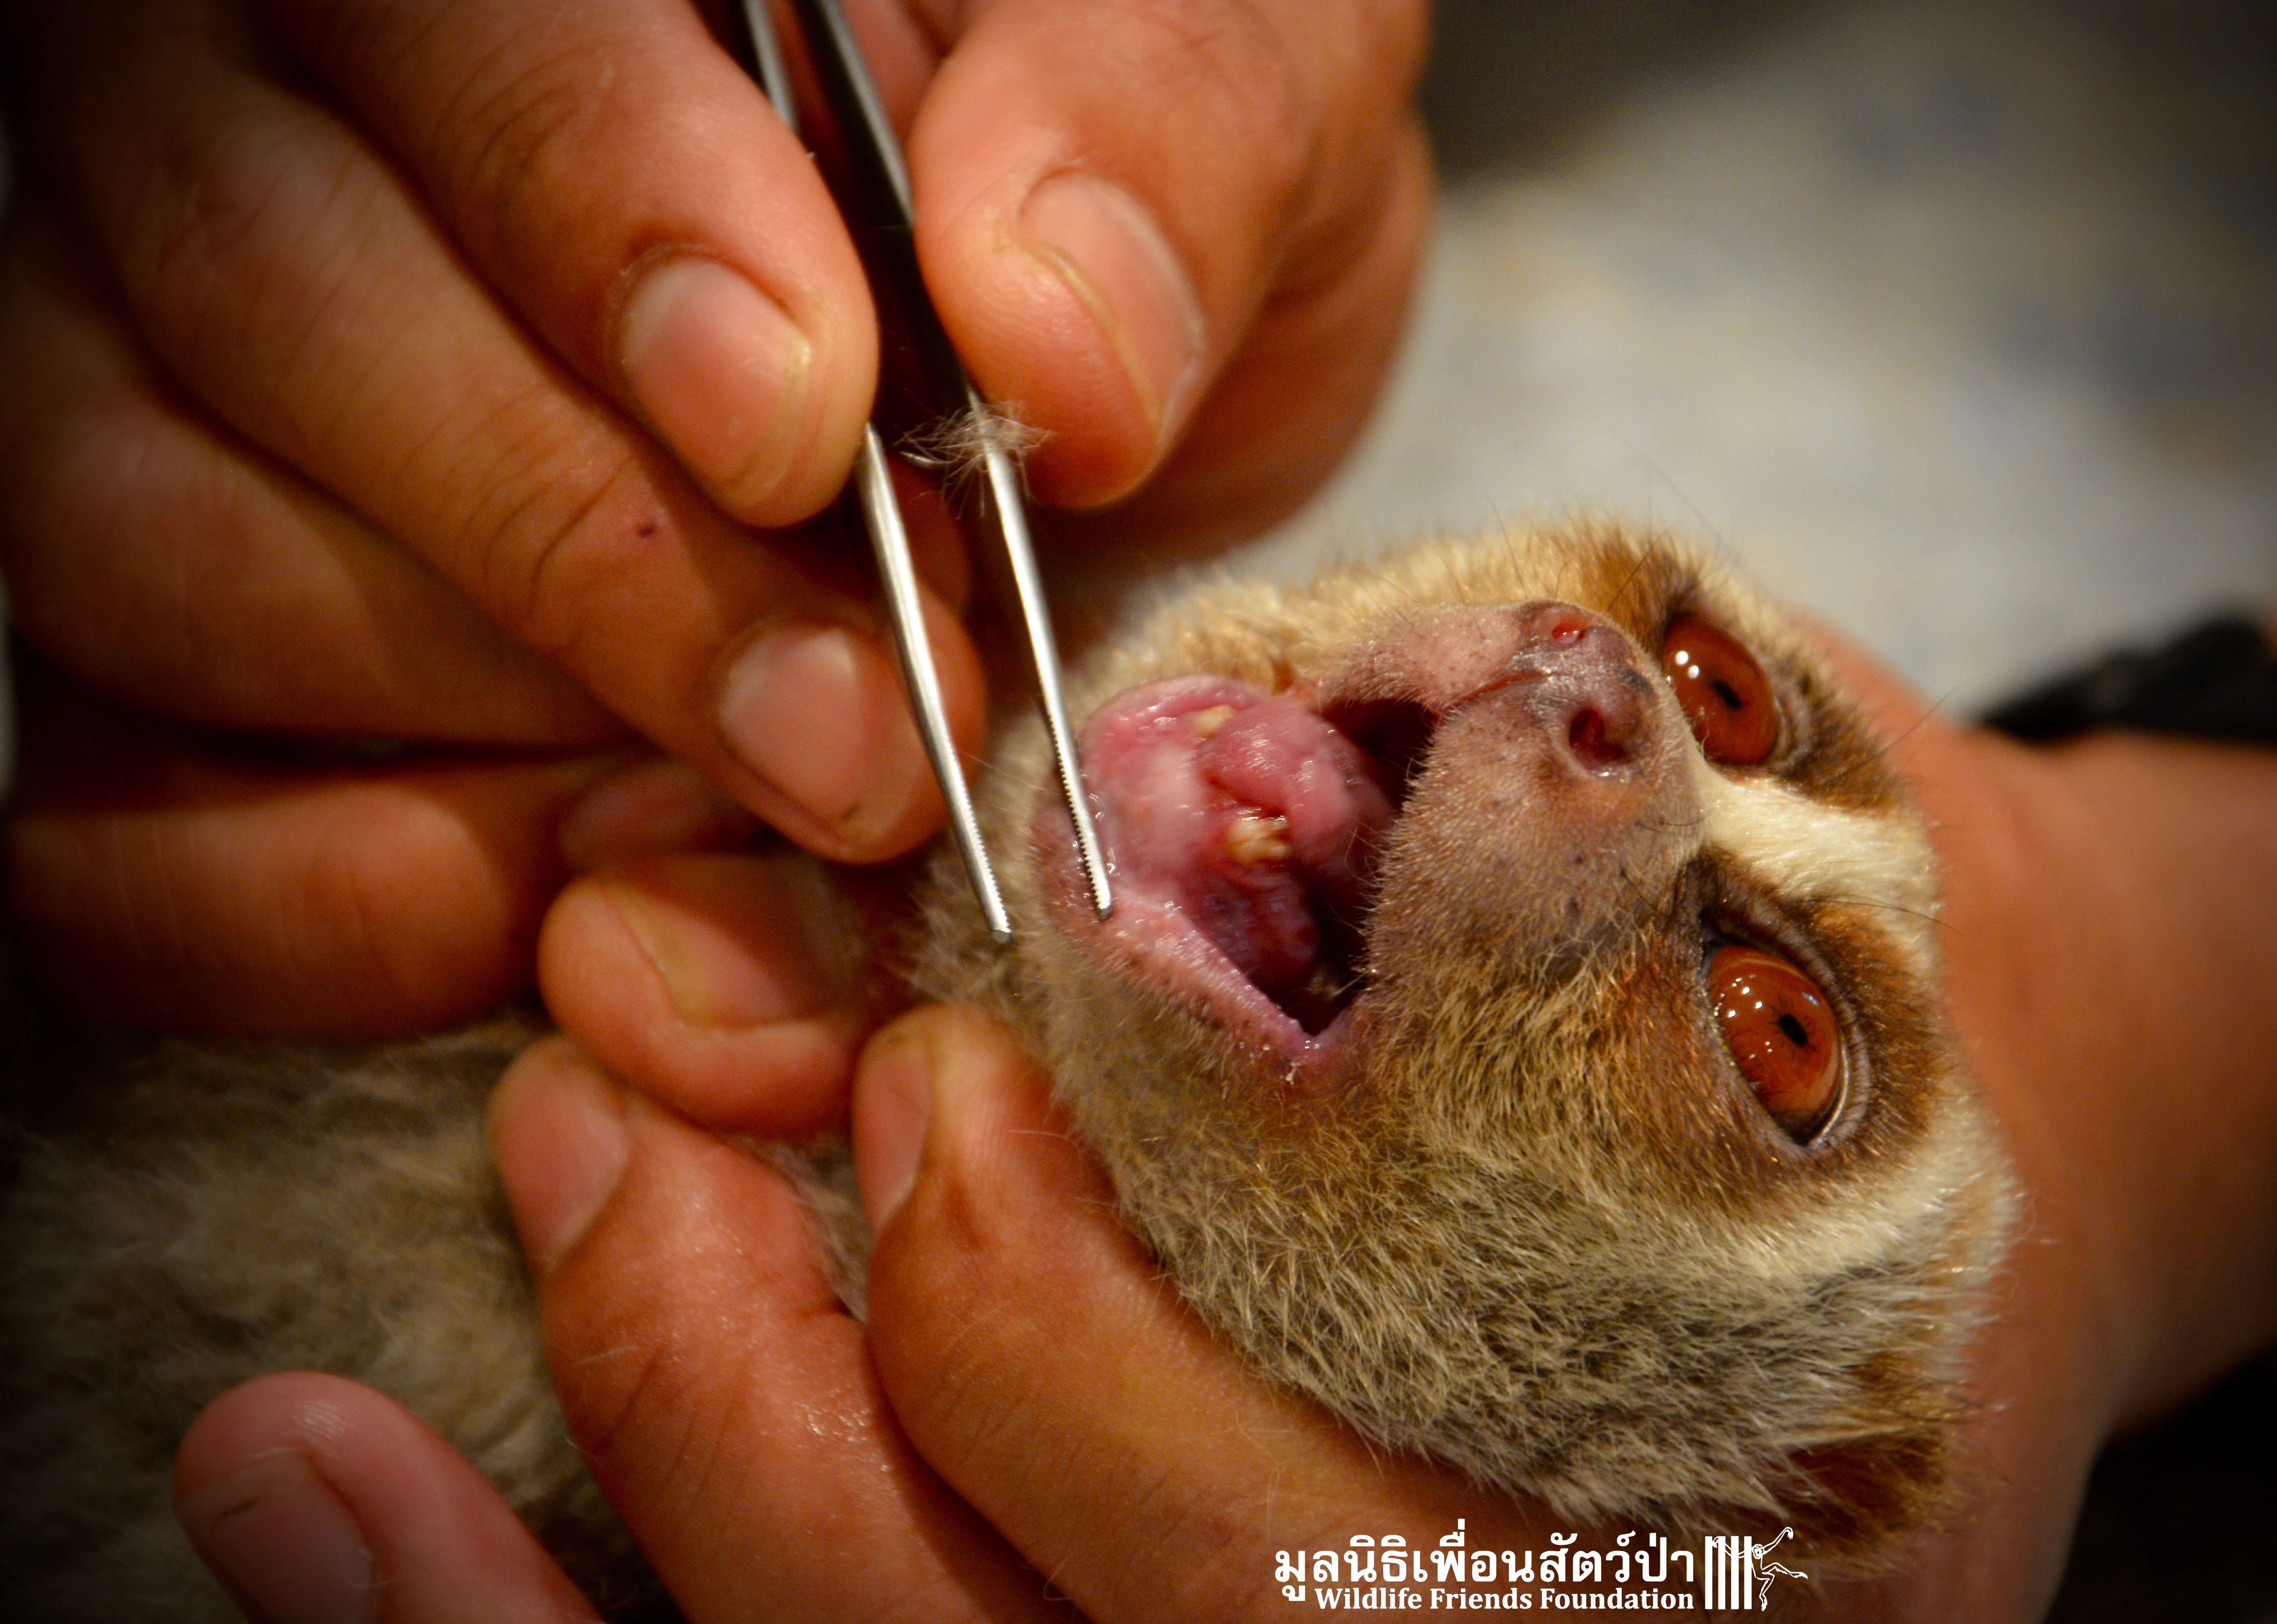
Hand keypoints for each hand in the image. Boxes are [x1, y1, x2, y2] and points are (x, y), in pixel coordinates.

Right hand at [0, 0, 1430, 1035]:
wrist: (1086, 405)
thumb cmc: (1123, 212)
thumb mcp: (1231, 96)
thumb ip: (1160, 131)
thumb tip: (1053, 325)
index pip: (464, 36)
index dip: (603, 221)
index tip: (807, 422)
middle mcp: (284, 147)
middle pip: (274, 312)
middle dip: (592, 556)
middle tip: (861, 724)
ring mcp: (189, 407)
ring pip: (154, 553)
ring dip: (481, 736)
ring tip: (779, 797)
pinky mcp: (191, 670)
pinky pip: (115, 815)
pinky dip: (326, 905)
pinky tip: (570, 898)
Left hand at [505, 495, 2276, 1618]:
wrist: (2031, 1102)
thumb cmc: (1845, 931)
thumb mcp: (1686, 860)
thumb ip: (1385, 835)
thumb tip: (1046, 837)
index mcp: (1697, 1491)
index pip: (1273, 1535)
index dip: (1032, 1309)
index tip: (910, 1071)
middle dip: (758, 1420)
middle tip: (599, 1140)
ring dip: (592, 1572)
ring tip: (319, 1437)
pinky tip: (353, 1530)